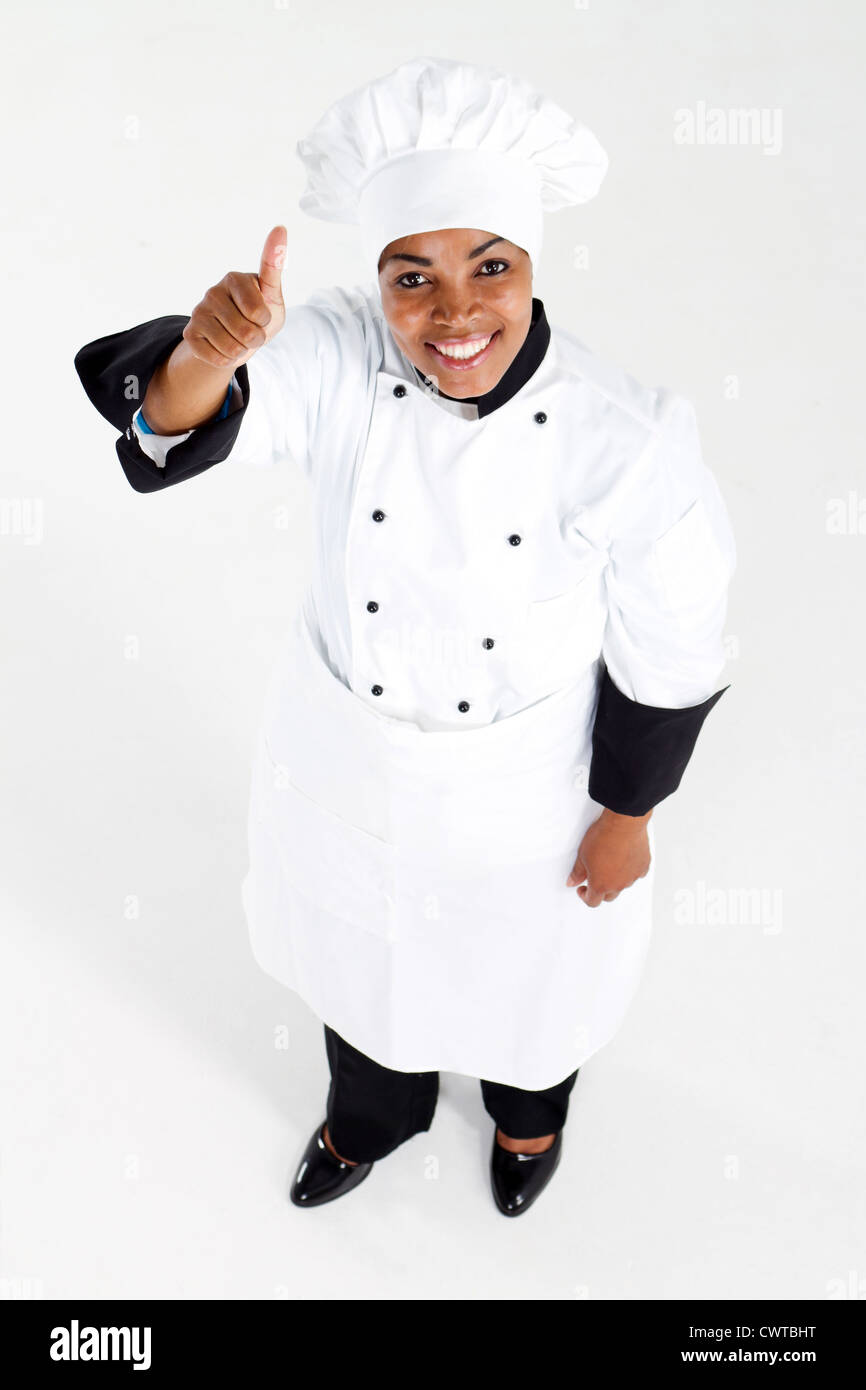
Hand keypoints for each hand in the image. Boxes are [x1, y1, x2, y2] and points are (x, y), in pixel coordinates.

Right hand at [182, 225, 286, 368]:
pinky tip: (224, 348)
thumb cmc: (259, 313)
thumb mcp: (272, 293)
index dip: (265, 322)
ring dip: (242, 351)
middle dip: (256, 339)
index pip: (258, 313)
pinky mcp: (189, 334)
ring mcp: (198, 312)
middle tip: (252, 331)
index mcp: (234, 278)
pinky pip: (217, 358)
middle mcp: (212, 292)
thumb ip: (274, 265)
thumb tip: (281, 228)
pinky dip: (227, 359)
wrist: (237, 339)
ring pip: (231, 348)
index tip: (261, 315)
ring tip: (239, 340)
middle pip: (246, 332)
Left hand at [567, 808, 651, 906]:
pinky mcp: (643, 866)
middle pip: (609, 896)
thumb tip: (572, 882)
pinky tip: (625, 858)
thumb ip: (577, 872)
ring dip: (616, 879)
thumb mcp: (582, 855)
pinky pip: (636, 874)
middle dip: (601, 889)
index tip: (582, 888)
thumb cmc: (603, 837)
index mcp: (601, 885)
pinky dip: (630, 870)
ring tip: (610, 862)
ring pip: (623, 884)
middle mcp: (618, 885)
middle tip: (595, 875)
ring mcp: (633, 876)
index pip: (592, 901)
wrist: (623, 823)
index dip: (585, 896)